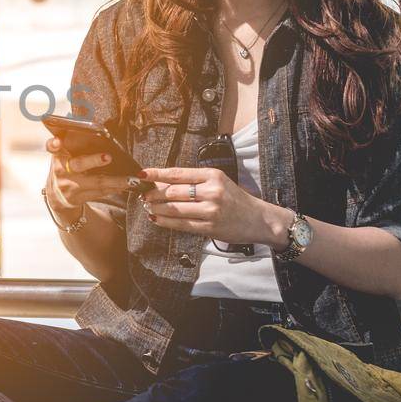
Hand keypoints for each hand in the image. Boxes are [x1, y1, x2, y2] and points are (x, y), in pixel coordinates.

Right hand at [45, 136, 143, 212]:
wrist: (56, 195)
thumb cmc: (65, 167)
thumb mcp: (63, 155)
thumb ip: (72, 144)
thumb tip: (96, 128)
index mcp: (58, 156)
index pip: (52, 147)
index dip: (53, 144)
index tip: (57, 141)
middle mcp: (61, 171)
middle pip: (78, 165)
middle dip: (94, 161)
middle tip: (108, 157)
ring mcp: (69, 186)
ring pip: (95, 182)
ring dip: (115, 181)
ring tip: (130, 179)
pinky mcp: (78, 198)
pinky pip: (99, 193)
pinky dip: (114, 188)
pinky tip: (125, 185)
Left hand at [138, 165, 280, 243]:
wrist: (259, 219)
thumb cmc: (235, 200)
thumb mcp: (218, 183)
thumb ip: (193, 182)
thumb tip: (162, 182)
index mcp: (213, 175)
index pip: (178, 173)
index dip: (157, 174)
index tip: (142, 174)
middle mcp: (212, 191)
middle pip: (173, 191)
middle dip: (154, 194)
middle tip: (143, 195)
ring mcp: (211, 210)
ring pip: (175, 208)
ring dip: (157, 208)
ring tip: (148, 206)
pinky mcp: (210, 227)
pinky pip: (181, 224)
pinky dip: (166, 221)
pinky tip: (157, 218)